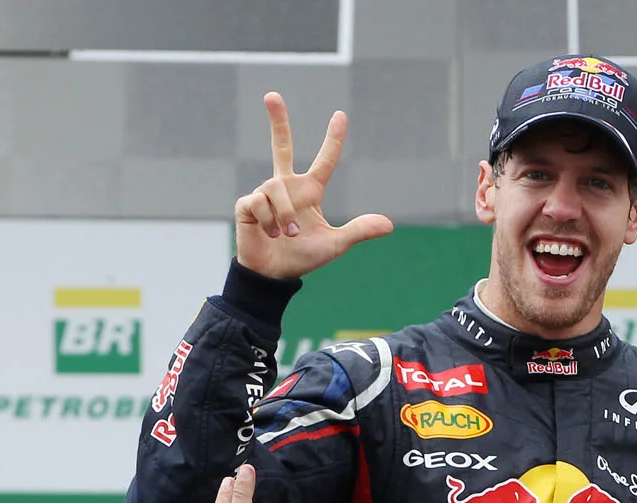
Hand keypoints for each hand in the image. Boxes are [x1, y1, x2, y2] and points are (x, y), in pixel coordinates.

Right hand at [234, 95, 393, 279]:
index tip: (340, 115)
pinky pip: (260, 202)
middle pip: (281, 145)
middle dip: (277, 120)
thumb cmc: (302, 258)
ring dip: (286, 216)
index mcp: (310, 191)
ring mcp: (265, 193)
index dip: (334, 139)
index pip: (325, 160)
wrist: (274, 275)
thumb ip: (359, 231)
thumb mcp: (335, 244)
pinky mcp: (247, 204)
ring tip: (288, 235)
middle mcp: (287, 186)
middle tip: (272, 94)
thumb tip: (389, 225)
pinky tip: (269, 234)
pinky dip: (270, 221)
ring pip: (276, 190)